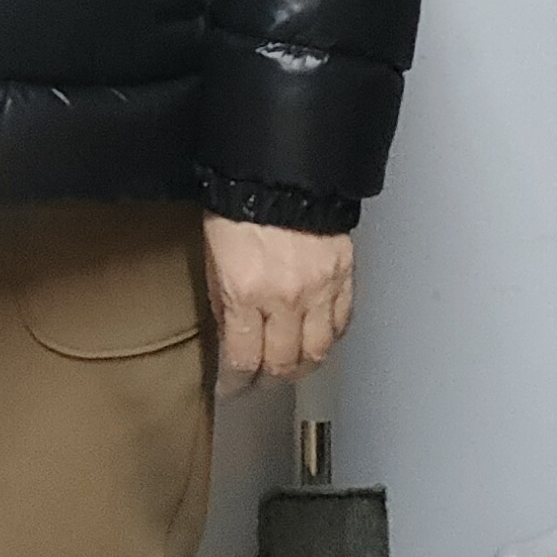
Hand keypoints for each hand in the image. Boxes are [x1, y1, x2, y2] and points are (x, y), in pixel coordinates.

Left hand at [206, 217, 356, 384]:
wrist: (280, 170)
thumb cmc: (238, 203)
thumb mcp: (213, 256)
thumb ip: (223, 302)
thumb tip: (231, 337)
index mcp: (246, 294)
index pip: (244, 360)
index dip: (236, 381)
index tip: (232, 386)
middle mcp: (286, 299)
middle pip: (285, 365)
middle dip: (270, 379)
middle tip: (262, 381)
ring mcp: (319, 290)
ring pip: (318, 352)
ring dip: (303, 366)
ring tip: (291, 368)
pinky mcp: (344, 276)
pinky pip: (342, 323)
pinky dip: (330, 338)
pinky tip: (319, 339)